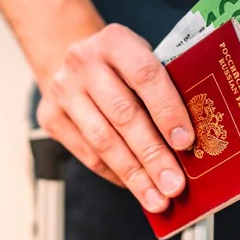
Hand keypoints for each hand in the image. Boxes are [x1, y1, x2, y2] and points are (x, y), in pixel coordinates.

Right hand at [36, 23, 194, 212]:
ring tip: (156, 198)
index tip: (185, 143)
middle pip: (124, 115)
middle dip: (153, 155)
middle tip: (174, 185)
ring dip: (133, 174)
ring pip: (103, 140)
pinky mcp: (50, 116)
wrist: (68, 60)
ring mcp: (62, 90)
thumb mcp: (141, 58)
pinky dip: (113, 174)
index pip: (145, 75)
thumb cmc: (118, 66)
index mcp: (114, 41)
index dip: (167, 110)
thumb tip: (189, 142)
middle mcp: (83, 62)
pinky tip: (133, 185)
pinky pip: (86, 153)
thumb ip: (163, 88)